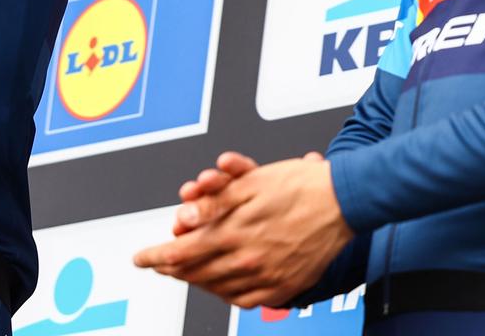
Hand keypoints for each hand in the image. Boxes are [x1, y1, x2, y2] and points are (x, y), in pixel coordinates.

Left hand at [134, 154, 352, 308]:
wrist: (343, 201)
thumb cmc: (298, 185)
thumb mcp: (249, 183)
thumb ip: (213, 203)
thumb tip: (184, 217)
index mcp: (234, 234)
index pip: (181, 253)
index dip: (155, 256)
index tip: (141, 258)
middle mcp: (247, 262)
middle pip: (196, 273)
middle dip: (172, 268)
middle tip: (160, 263)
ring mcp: (267, 279)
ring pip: (218, 288)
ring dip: (196, 280)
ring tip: (186, 271)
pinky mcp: (284, 288)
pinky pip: (246, 301)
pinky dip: (226, 294)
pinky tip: (221, 284)